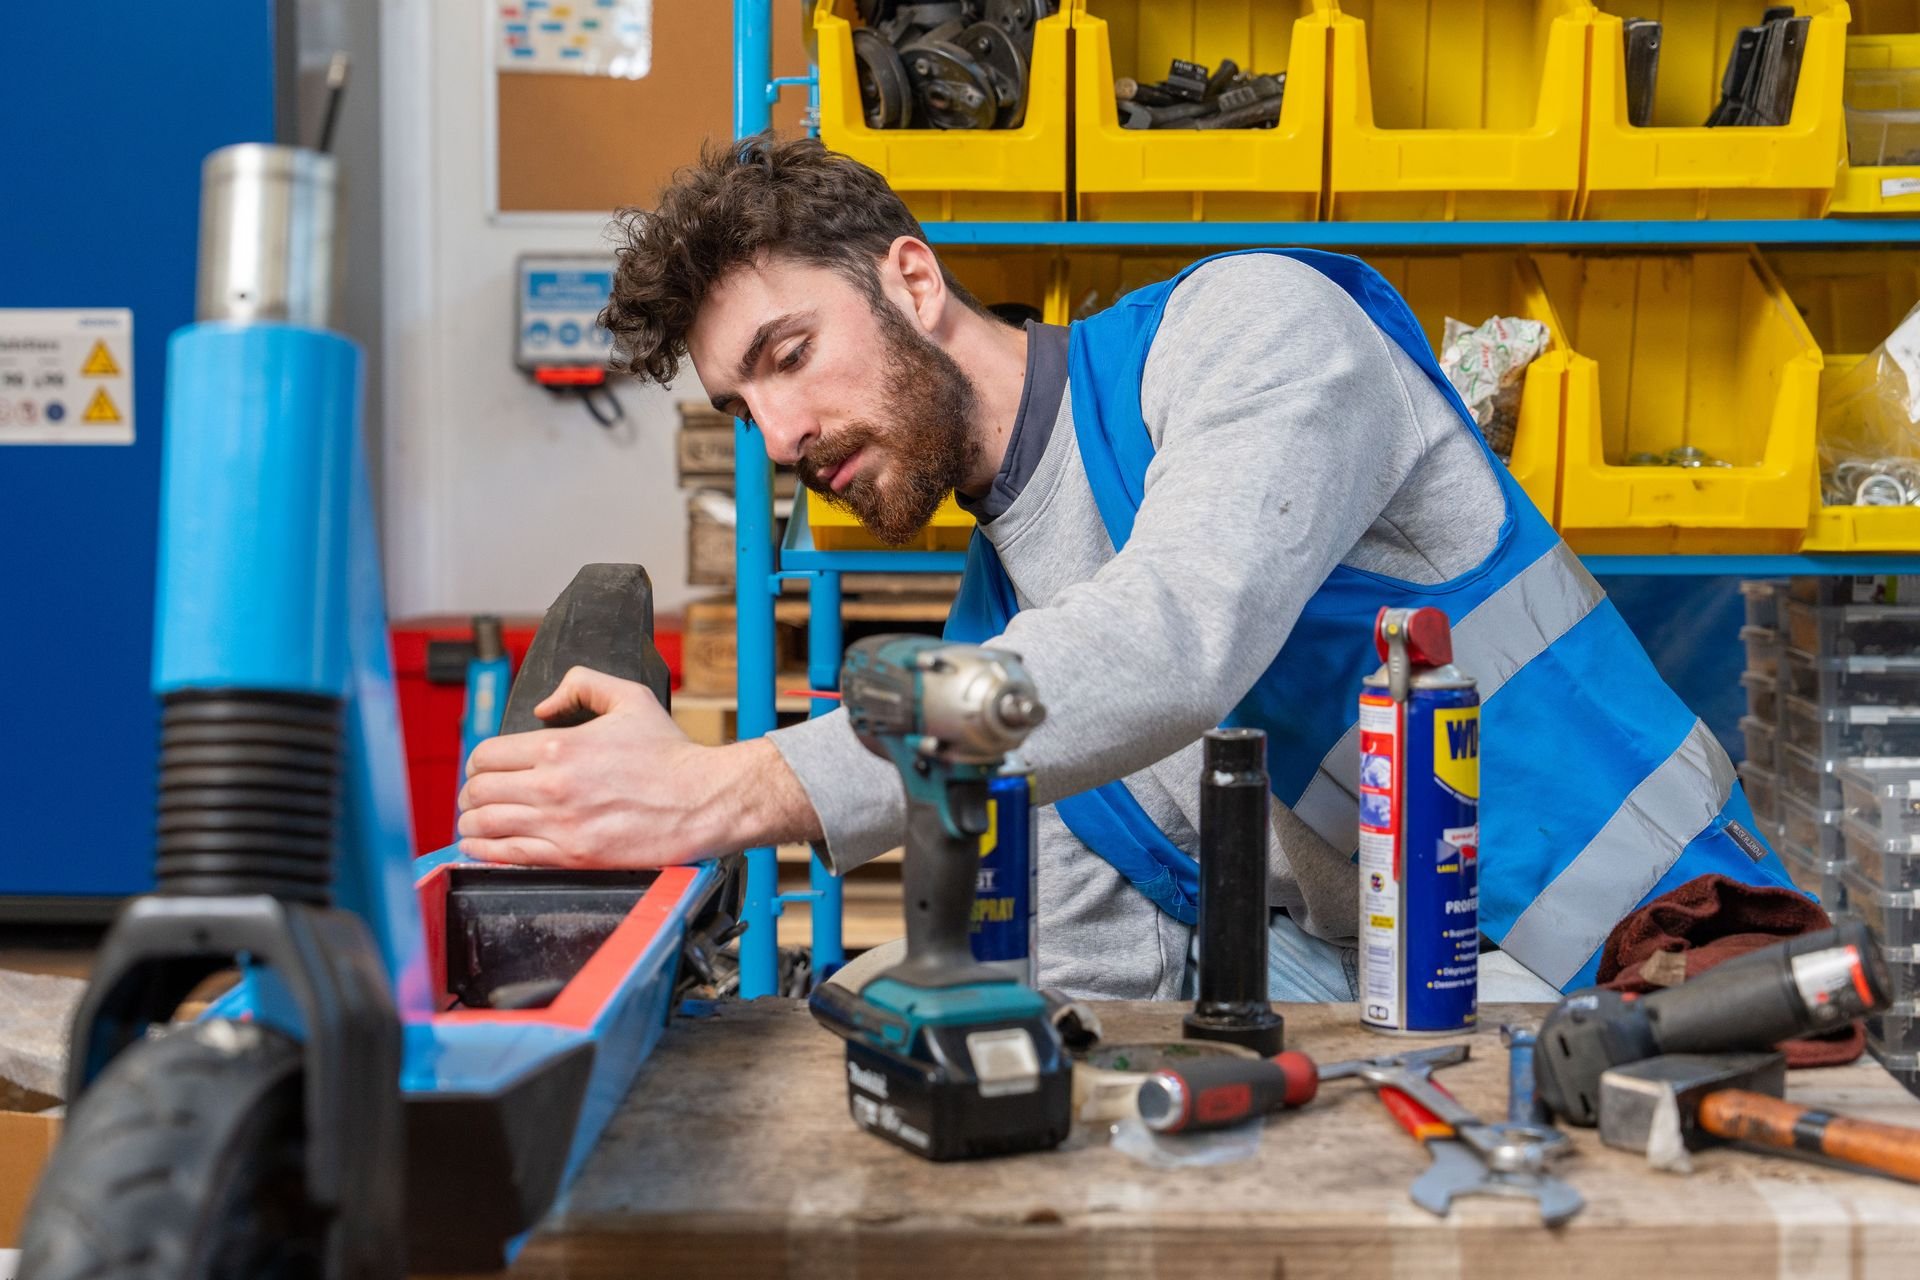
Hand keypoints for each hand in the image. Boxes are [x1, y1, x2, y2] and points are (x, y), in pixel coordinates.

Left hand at [456, 666, 814, 867]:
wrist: (703, 801)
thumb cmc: (670, 754)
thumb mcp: (630, 697)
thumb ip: (581, 684)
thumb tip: (544, 705)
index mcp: (559, 745)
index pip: (486, 754)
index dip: (477, 763)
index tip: (482, 770)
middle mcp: (552, 785)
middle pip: (479, 791)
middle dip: (471, 794)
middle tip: (476, 798)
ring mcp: (560, 824)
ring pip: (485, 825)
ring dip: (471, 824)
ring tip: (474, 824)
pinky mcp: (572, 856)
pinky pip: (508, 856)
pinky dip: (485, 852)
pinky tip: (481, 848)